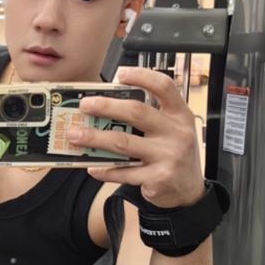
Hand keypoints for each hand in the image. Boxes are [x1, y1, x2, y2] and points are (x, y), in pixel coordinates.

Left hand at [67, 66, 205, 208]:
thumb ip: (149, 117)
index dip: (142, 76)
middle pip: (137, 112)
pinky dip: (104, 169)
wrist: (188, 190)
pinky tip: (92, 166)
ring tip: (75, 135)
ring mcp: (168, 156)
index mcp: (179, 115)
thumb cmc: (173, 155)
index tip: (120, 74)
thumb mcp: (171, 131)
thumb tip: (107, 106)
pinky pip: (123, 172)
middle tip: (84, 106)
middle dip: (106, 106)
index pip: (164, 87)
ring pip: (123, 143)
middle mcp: (176, 133)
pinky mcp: (157, 178)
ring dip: (95, 138)